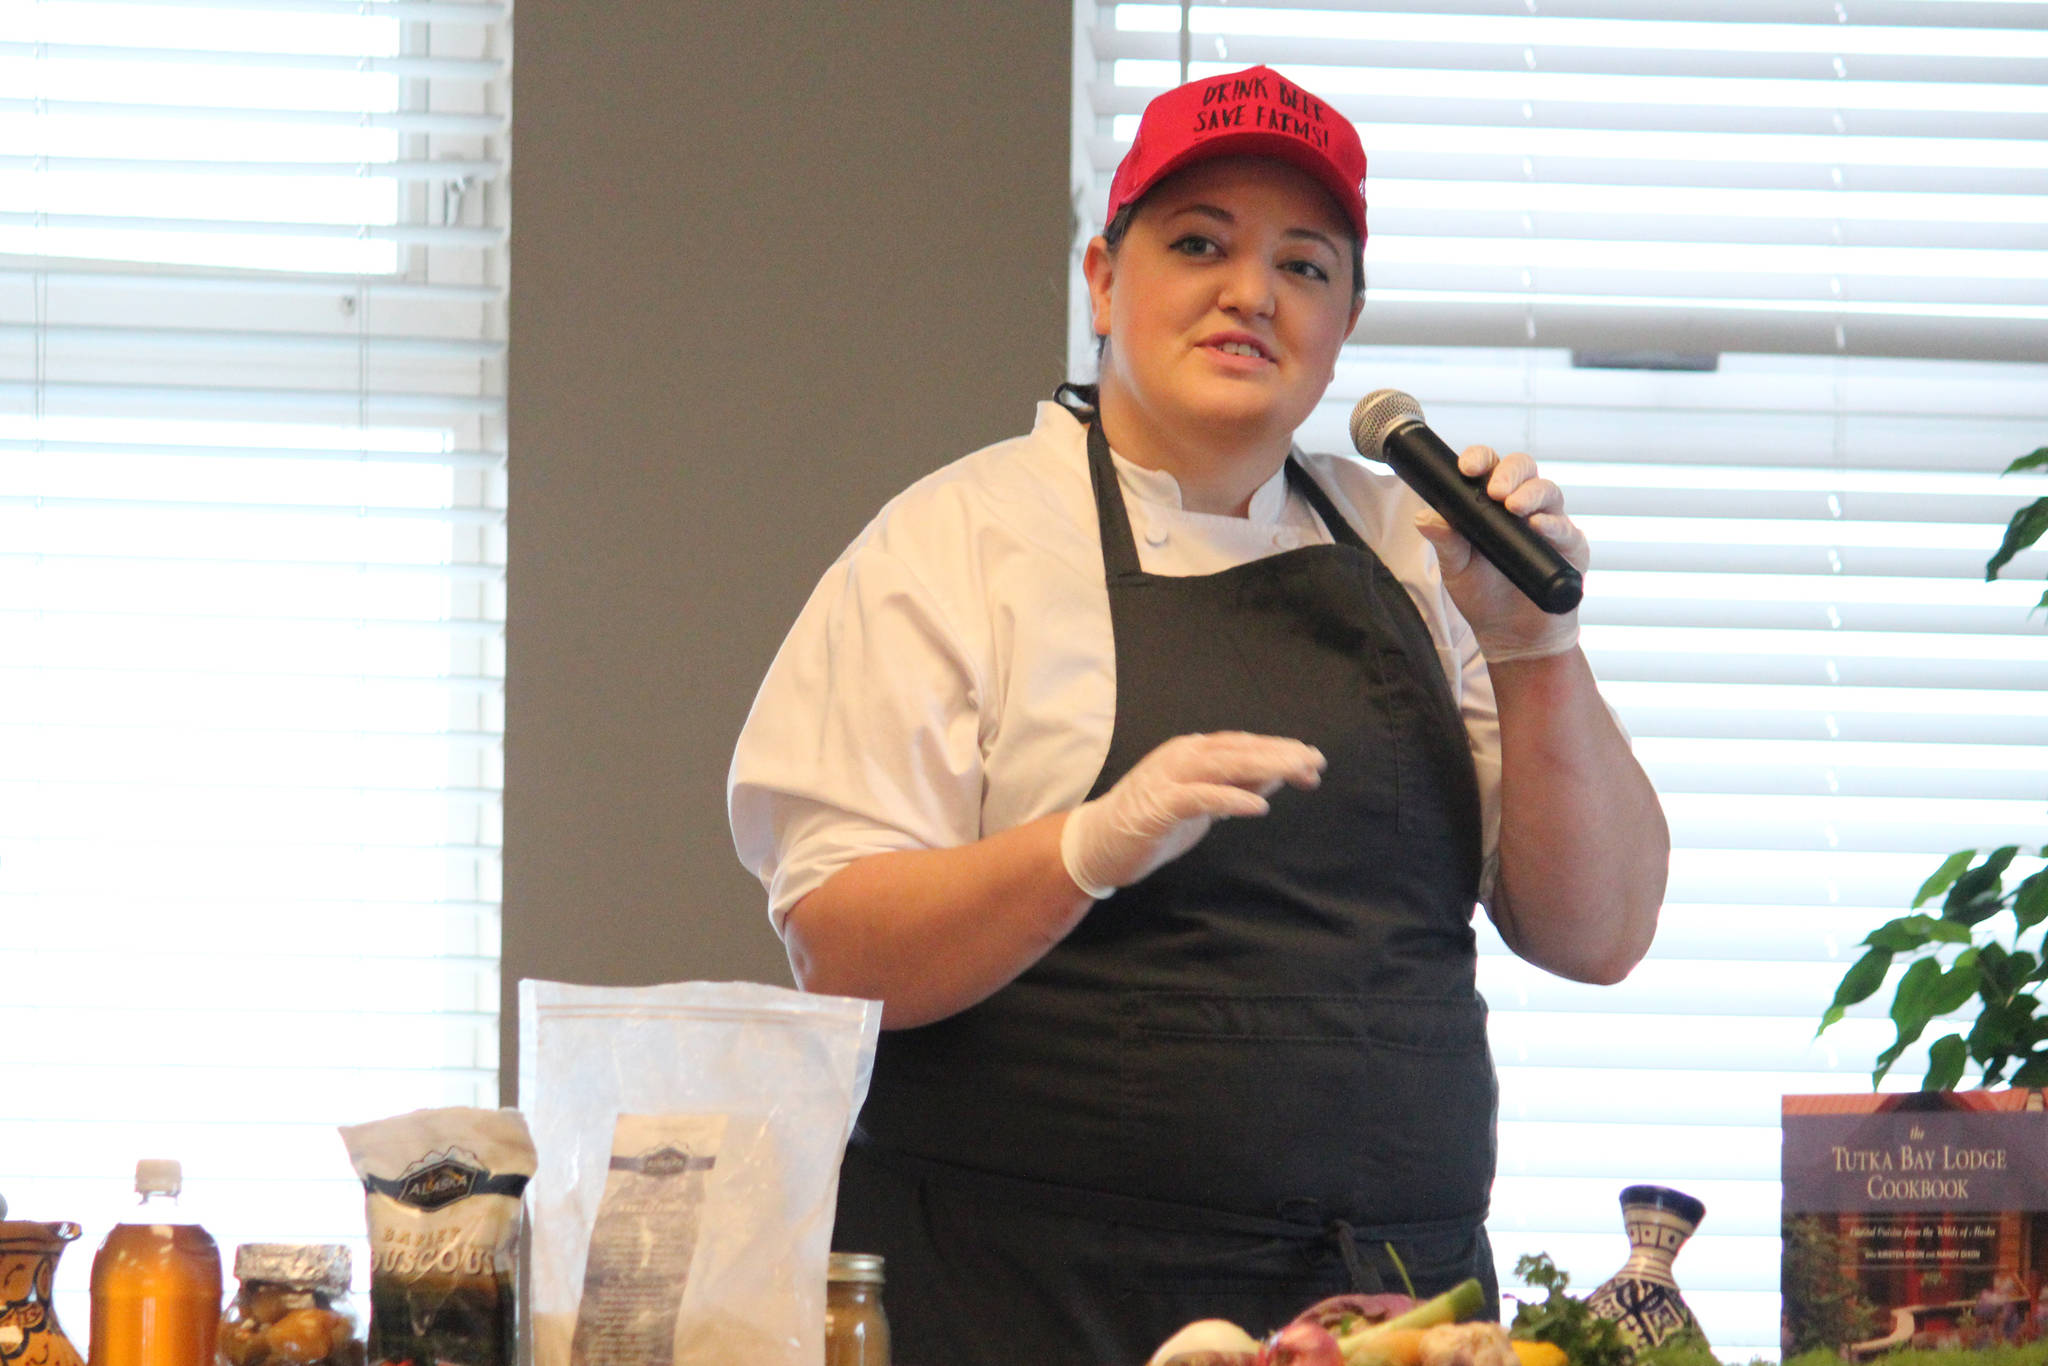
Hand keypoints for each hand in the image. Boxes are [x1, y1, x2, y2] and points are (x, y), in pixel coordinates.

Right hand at [1059, 732, 1325, 899]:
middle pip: (1240, 749)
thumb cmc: (1151, 824)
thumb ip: (1235, 786)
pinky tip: (1260, 806)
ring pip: (1225, 765)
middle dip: (1281, 754)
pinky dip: (1231, 799)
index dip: (1280, 750)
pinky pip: (1201, 797)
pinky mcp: (1159, 805)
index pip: (1244, 745)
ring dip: (1265, 766)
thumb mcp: (1202, 803)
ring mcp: (1169, 778)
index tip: (1313, 762)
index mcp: (1192, 752)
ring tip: (1298, 772)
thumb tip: (1277, 774)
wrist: (1096, 844)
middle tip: (1316, 762)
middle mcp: (1182, 756)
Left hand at [1414, 444, 1588, 663]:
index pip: (1489, 467)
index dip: (1480, 459)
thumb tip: (1424, 517)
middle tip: (1494, 491)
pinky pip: (1567, 529)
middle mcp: (1523, 505)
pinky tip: (1540, 527)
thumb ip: (1445, 542)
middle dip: (1510, 472)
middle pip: (1524, 468)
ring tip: (1514, 507)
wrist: (1512, 634)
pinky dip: (1554, 525)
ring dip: (1531, 494)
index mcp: (1491, 502)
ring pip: (1548, 491)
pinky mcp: (1570, 548)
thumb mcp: (1456, 569)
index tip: (1467, 468)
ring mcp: (1549, 523)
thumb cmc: (1482, 594)